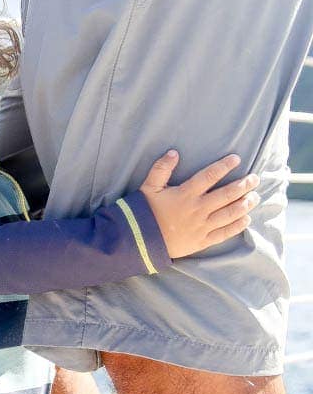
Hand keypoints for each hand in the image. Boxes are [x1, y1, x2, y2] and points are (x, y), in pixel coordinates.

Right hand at [139, 150, 259, 257]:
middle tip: (255, 179)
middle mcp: (197, 209)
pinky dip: (237, 226)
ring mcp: (201, 226)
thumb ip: (160, 169)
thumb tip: (174, 153)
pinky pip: (224, 233)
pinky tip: (247, 219)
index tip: (237, 159)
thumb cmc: (144, 212)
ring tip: (255, 197)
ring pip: (229, 213)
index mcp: (185, 194)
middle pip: (226, 195)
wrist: (139, 241)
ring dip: (245, 204)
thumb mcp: (148, 188)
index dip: (224, 166)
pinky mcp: (202, 241)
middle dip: (243, 185)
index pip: (210, 176)